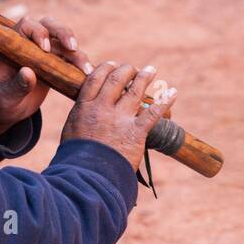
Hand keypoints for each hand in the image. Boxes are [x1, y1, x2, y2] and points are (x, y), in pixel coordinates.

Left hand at [0, 14, 93, 140]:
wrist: (6, 109)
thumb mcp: (4, 96)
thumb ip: (16, 85)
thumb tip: (28, 73)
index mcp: (14, 44)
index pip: (26, 25)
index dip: (38, 32)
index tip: (45, 49)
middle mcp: (32, 43)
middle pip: (51, 26)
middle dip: (64, 33)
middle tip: (72, 47)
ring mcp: (46, 53)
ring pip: (65, 43)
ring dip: (77, 53)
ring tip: (86, 70)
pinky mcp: (57, 65)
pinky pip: (72, 60)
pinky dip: (81, 66)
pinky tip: (89, 76)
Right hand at [60, 61, 176, 172]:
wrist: (87, 178)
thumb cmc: (76, 159)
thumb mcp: (71, 132)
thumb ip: (79, 118)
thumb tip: (84, 112)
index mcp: (84, 107)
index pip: (95, 79)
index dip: (105, 68)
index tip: (112, 65)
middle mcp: (102, 108)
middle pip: (116, 80)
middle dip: (126, 70)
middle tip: (133, 68)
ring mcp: (120, 119)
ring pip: (135, 90)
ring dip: (145, 77)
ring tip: (151, 70)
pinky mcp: (136, 132)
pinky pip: (153, 112)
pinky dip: (165, 101)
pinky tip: (172, 92)